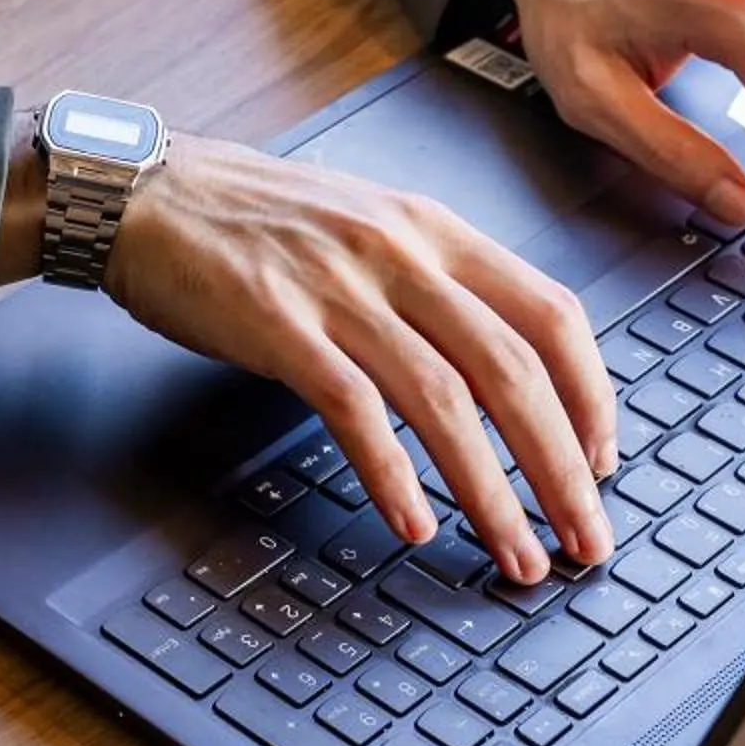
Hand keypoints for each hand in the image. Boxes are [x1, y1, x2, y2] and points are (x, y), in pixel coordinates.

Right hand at [1, 134, 618, 584]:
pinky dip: (392, 473)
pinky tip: (413, 522)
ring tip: (515, 551)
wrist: (142, 194)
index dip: (592, 398)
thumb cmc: (249, 219)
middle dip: (562, 468)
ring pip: (446, 400)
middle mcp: (399, 253)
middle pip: (514, 370)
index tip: (603, 463)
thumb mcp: (365, 224)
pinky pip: (353, 410)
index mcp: (433, 229)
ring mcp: (338, 288)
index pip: (551, 314)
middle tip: (586, 538)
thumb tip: (499, 364)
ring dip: (491, 491)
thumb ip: (431, 281)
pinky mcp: (277, 326)